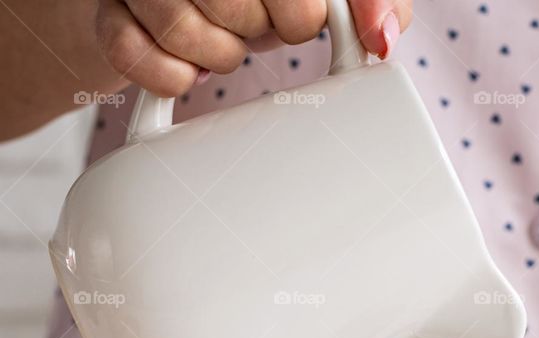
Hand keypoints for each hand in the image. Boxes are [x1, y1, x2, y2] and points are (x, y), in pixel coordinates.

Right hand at [96, 0, 412, 95]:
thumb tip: (381, 41)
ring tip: (224, 47)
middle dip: (258, 28)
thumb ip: (368, 0)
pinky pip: (132, 51)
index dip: (301, 12)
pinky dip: (169, 77)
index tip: (306, 22)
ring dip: (215, 55)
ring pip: (179, 23)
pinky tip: (186, 71)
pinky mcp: (106, 10)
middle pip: (234, 1)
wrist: (169, 8)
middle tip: (256, 28)